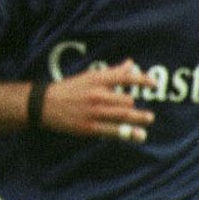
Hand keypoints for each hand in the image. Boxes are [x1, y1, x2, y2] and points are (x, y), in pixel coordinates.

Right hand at [42, 61, 156, 143]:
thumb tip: (131, 64)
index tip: (153, 84)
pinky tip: (138, 135)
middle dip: (136, 107)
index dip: (141, 80)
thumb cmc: (69, 89)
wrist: (44, 105)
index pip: (123, 77)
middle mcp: (96, 94)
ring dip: (139, 119)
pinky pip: (114, 131)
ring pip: (123, 115)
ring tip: (148, 119)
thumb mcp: (89, 77)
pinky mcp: (90, 127)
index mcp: (96, 80)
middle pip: (126, 100)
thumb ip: (112, 73)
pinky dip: (128, 133)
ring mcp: (93, 112)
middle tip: (148, 114)